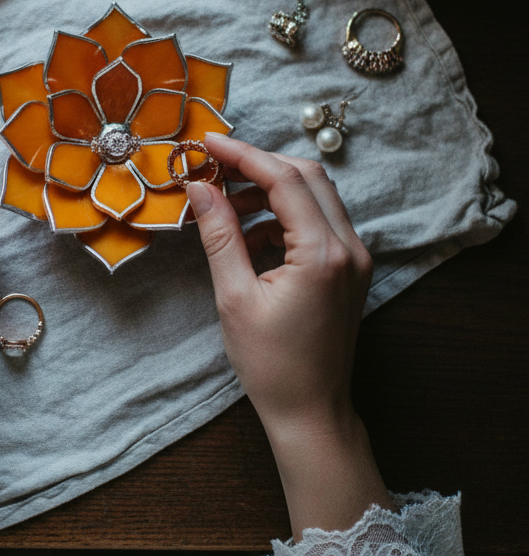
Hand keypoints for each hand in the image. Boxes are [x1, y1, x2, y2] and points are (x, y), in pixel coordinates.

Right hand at [188, 135, 392, 537]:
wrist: (311, 412)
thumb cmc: (271, 365)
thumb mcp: (235, 297)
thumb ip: (220, 235)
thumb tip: (199, 187)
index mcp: (323, 253)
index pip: (285, 179)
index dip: (243, 154)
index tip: (206, 143)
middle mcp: (350, 248)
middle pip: (307, 176)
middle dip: (259, 165)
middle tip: (213, 167)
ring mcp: (356, 258)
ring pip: (316, 196)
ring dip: (271, 189)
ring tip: (225, 203)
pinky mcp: (350, 269)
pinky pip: (319, 222)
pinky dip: (284, 216)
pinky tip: (249, 235)